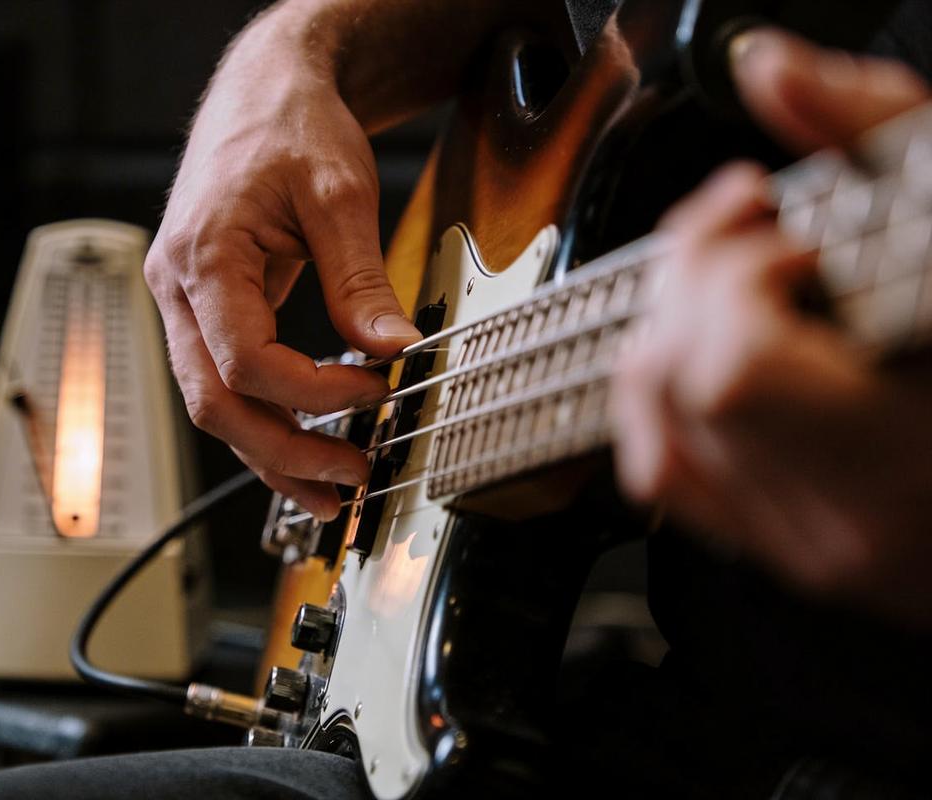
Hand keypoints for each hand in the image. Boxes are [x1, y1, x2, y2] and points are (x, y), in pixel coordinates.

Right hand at [144, 10, 420, 520]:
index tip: (375, 392)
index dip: (312, 393)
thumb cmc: (289, 126)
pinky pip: (223, 381)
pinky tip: (303, 448)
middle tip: (349, 478)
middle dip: (282, 452)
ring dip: (269, 453)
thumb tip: (393, 351)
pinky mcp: (202, 308)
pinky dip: (264, 420)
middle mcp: (176, 287)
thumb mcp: (338, 193)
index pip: (245, 360)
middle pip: (212, 402)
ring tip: (330, 490)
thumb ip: (359, 280)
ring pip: (211, 404)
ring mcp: (181, 302)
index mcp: (202, 256)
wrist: (261, 91)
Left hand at [611, 29, 931, 626]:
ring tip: (734, 287)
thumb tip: (772, 69)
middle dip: (688, 283)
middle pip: (678, 388)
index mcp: (914, 443)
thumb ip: (875, 129)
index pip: (733, 369)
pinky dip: (661, 398)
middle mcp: (854, 515)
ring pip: (655, 433)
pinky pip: (668, 475)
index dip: (730, 275)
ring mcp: (812, 546)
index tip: (784, 233)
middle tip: (753, 241)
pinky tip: (706, 351)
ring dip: (667, 331)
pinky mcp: (787, 554)